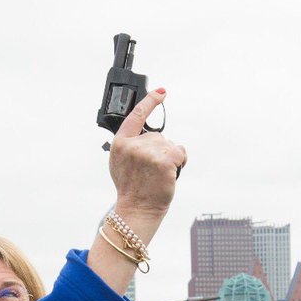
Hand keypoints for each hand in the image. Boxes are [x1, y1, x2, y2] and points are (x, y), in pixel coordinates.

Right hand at [108, 88, 187, 220]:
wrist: (137, 208)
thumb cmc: (132, 188)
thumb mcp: (121, 162)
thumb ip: (130, 145)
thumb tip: (145, 136)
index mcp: (121, 142)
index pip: (136, 115)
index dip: (150, 101)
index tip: (161, 92)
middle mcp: (133, 144)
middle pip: (158, 136)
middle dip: (161, 151)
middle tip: (152, 170)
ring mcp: (148, 152)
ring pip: (170, 145)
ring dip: (171, 158)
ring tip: (158, 174)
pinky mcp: (163, 161)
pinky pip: (180, 153)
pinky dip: (180, 162)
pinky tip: (170, 172)